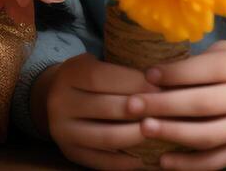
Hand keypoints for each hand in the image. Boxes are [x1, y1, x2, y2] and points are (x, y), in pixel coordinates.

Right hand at [38, 52, 154, 169]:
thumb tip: (162, 81)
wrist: (58, 99)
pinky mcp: (72, 153)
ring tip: (160, 131)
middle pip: (106, 108)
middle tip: (167, 111)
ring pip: (107, 137)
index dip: (132, 82)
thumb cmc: (91, 81)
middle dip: (141, 110)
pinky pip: (105, 162)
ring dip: (138, 135)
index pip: (99, 77)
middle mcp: (59, 102)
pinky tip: (148, 155)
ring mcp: (63, 131)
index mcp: (68, 74)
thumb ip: (121, 71)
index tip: (159, 86)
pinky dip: (129, 161)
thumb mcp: (98, 65)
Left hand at [128, 41, 225, 169]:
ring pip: (208, 135)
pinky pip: (214, 161)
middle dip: (165, 104)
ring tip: (144, 128)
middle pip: (204, 104)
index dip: (175, 73)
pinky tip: (163, 160)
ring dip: (173, 133)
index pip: (207, 70)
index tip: (146, 75)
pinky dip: (187, 164)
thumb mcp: (222, 55)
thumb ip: (195, 60)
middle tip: (132, 104)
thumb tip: (152, 70)